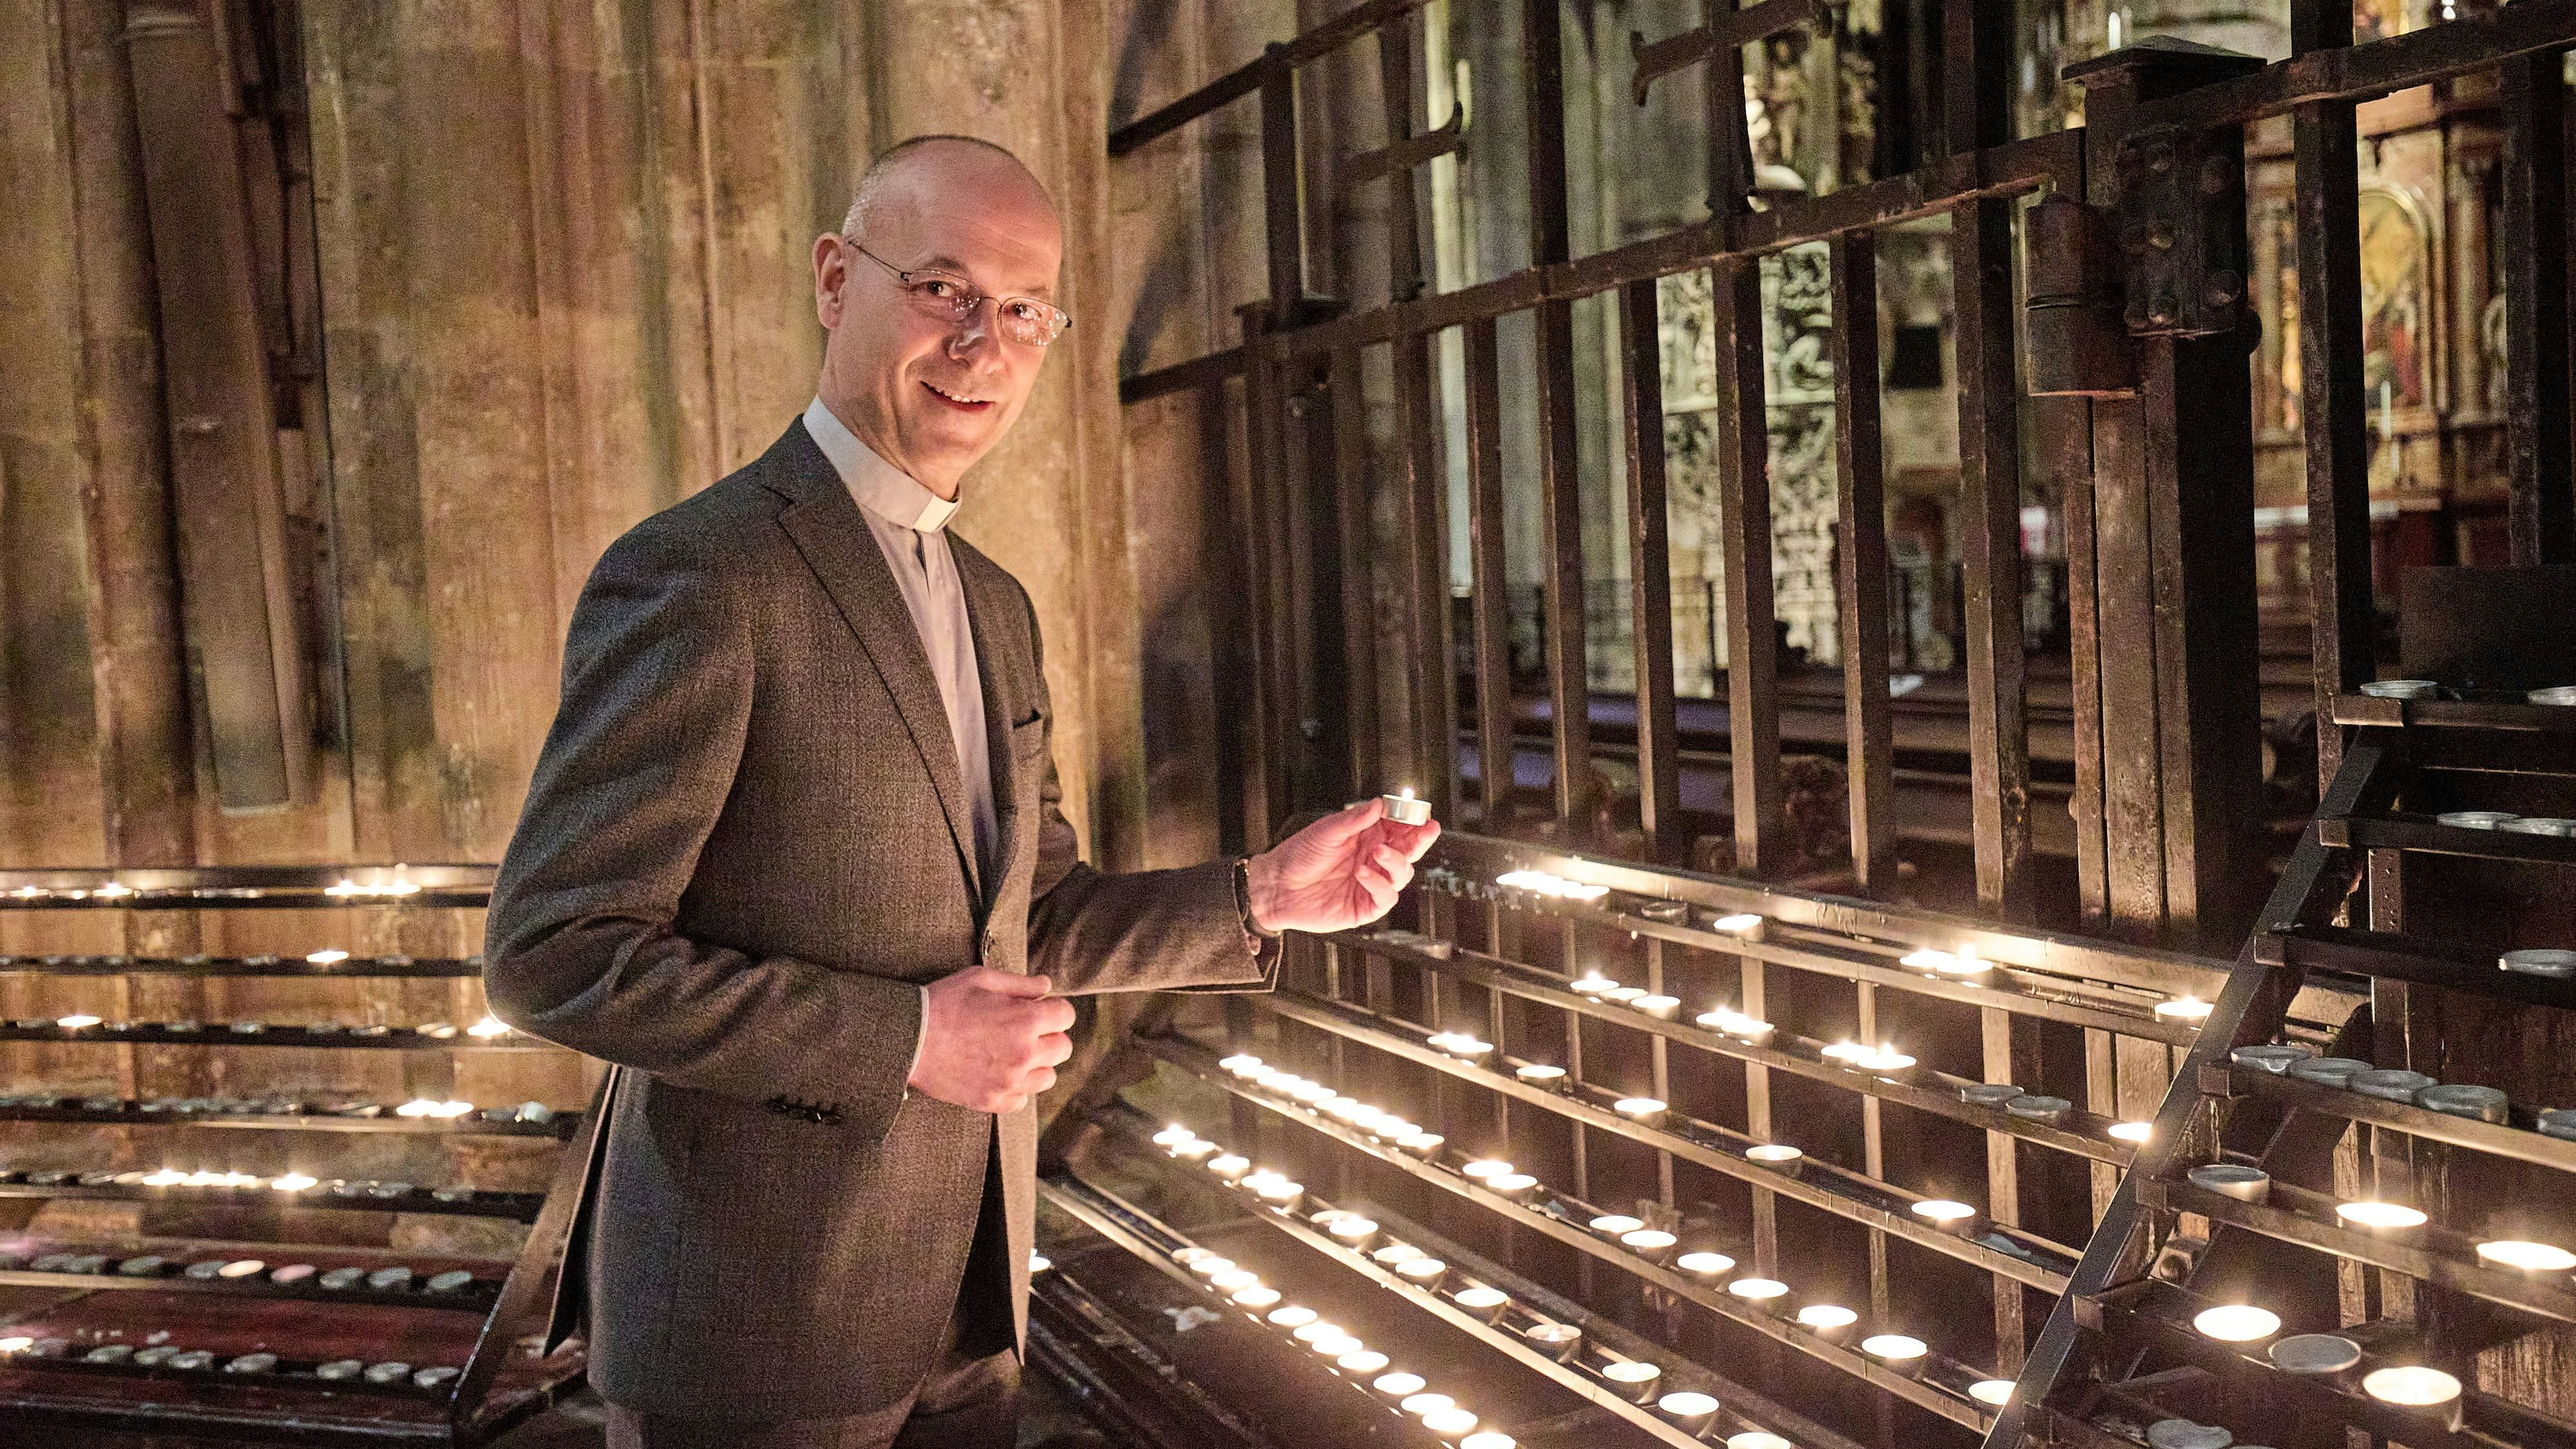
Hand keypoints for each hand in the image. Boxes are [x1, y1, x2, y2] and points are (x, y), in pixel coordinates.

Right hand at [907, 967, 1075, 1114]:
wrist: (908, 1040)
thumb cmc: (943, 1003)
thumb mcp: (981, 979)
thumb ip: (1021, 983)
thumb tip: (1047, 986)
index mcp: (1026, 1019)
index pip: (1066, 1015)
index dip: (1053, 1009)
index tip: (1037, 1009)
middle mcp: (1024, 1053)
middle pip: (1063, 1048)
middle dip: (1049, 1036)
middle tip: (1024, 1030)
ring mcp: (1009, 1081)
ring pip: (1047, 1077)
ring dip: (1036, 1064)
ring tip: (1011, 1053)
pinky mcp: (992, 1101)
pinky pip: (1023, 1100)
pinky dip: (1016, 1088)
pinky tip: (998, 1073)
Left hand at [1243, 797, 1441, 934]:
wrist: (1277, 886)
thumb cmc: (1299, 854)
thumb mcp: (1327, 831)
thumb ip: (1355, 819)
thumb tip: (1381, 803)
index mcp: (1368, 837)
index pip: (1399, 827)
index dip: (1413, 820)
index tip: (1422, 812)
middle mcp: (1374, 859)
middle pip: (1409, 850)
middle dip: (1420, 839)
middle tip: (1427, 829)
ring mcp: (1372, 883)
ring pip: (1402, 873)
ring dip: (1397, 861)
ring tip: (1378, 851)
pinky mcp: (1365, 906)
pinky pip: (1386, 897)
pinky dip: (1380, 884)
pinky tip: (1362, 873)